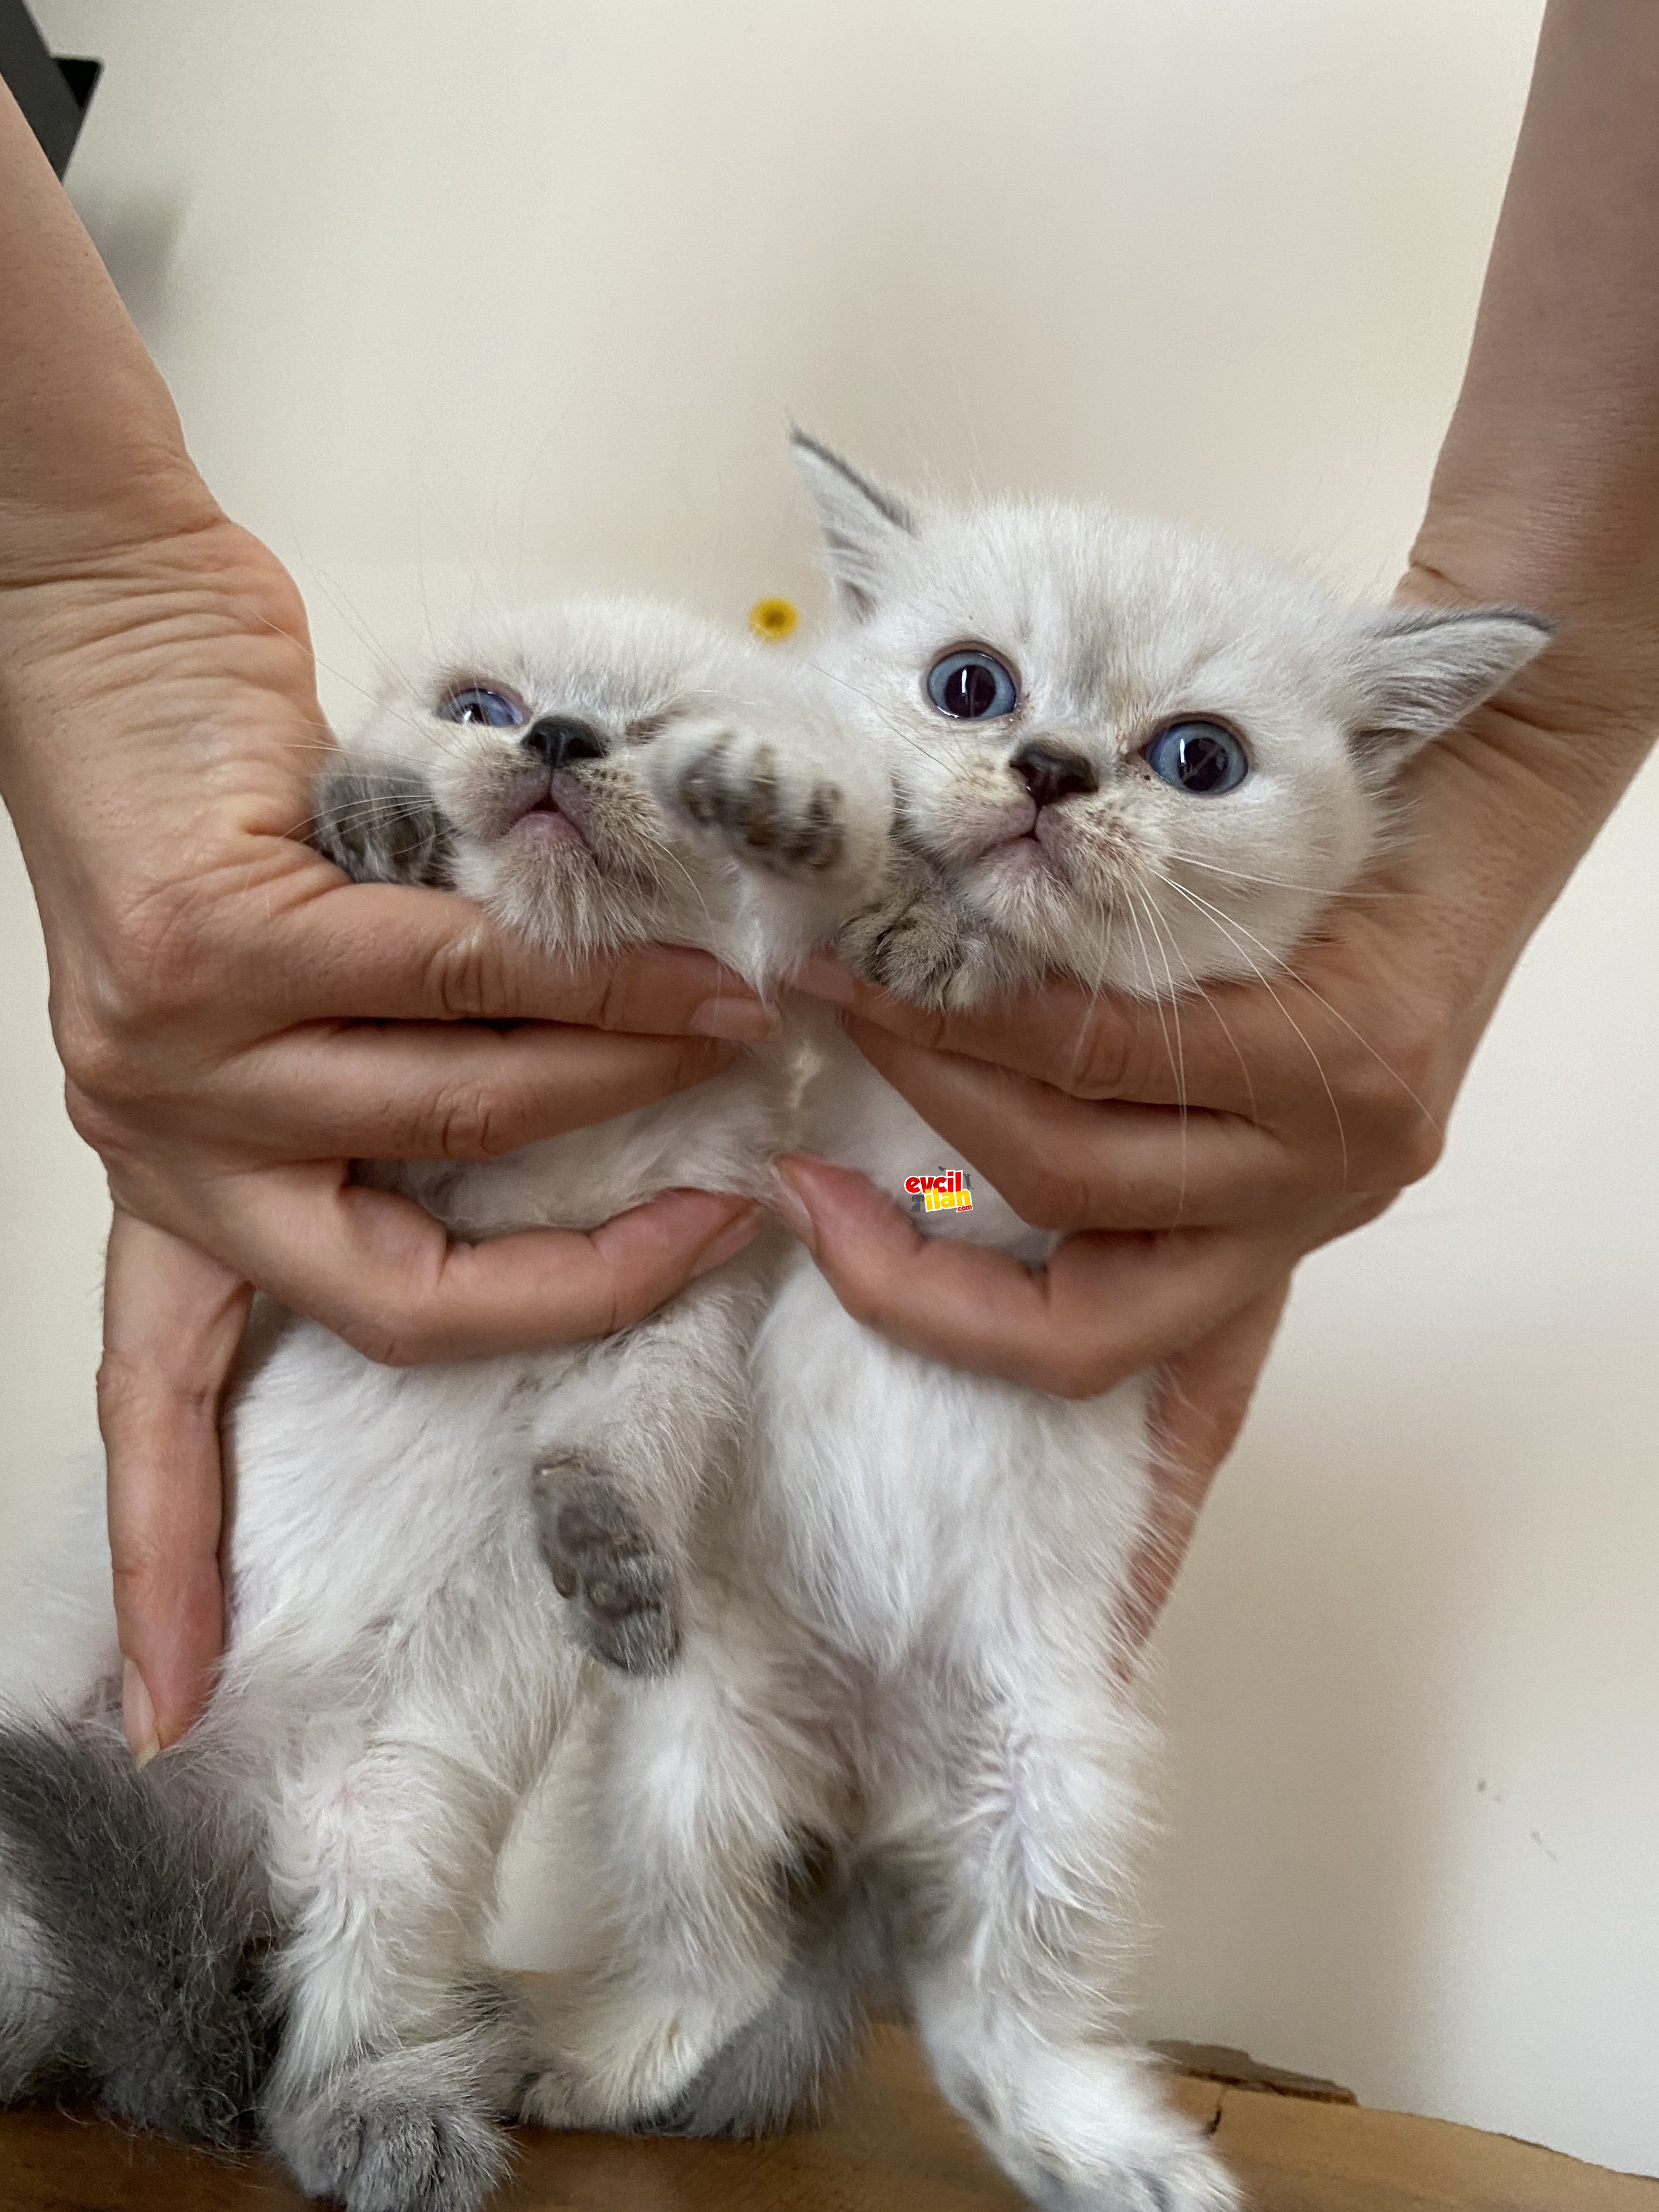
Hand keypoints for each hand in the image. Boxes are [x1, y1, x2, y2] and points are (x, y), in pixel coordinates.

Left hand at [2, 513, 767, 1750]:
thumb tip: (593, 1113)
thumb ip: (398, 1069)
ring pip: (448, 1118)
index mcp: (171, 1182)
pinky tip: (679, 973)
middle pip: (384, 1296)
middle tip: (709, 1235)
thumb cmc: (224, 800)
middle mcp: (157, 1142)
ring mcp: (169, 1055)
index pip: (163, 1405)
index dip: (178, 1560)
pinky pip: (447, 989)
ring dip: (616, 1081)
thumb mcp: (296, 978)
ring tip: (729, 1035)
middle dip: (570, 1288)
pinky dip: (584, 986)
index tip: (180, 1705)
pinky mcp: (210, 945)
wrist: (98, 616)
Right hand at [774, 578, 1654, 1635]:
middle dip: (909, 1239)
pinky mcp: (1345, 1063)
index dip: (1108, 1521)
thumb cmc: (1315, 926)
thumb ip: (1103, 1116)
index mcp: (1267, 1251)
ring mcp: (1334, 1157)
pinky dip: (1000, 1019)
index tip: (1026, 1593)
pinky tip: (940, 963)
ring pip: (1073, 1175)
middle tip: (809, 1140)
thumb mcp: (1215, 1055)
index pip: (1170, 1414)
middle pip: (1074, 1302)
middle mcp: (1303, 1226)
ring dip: (935, 1094)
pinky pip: (1120, 1064)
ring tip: (860, 999)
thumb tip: (925, 1138)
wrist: (1469, 803)